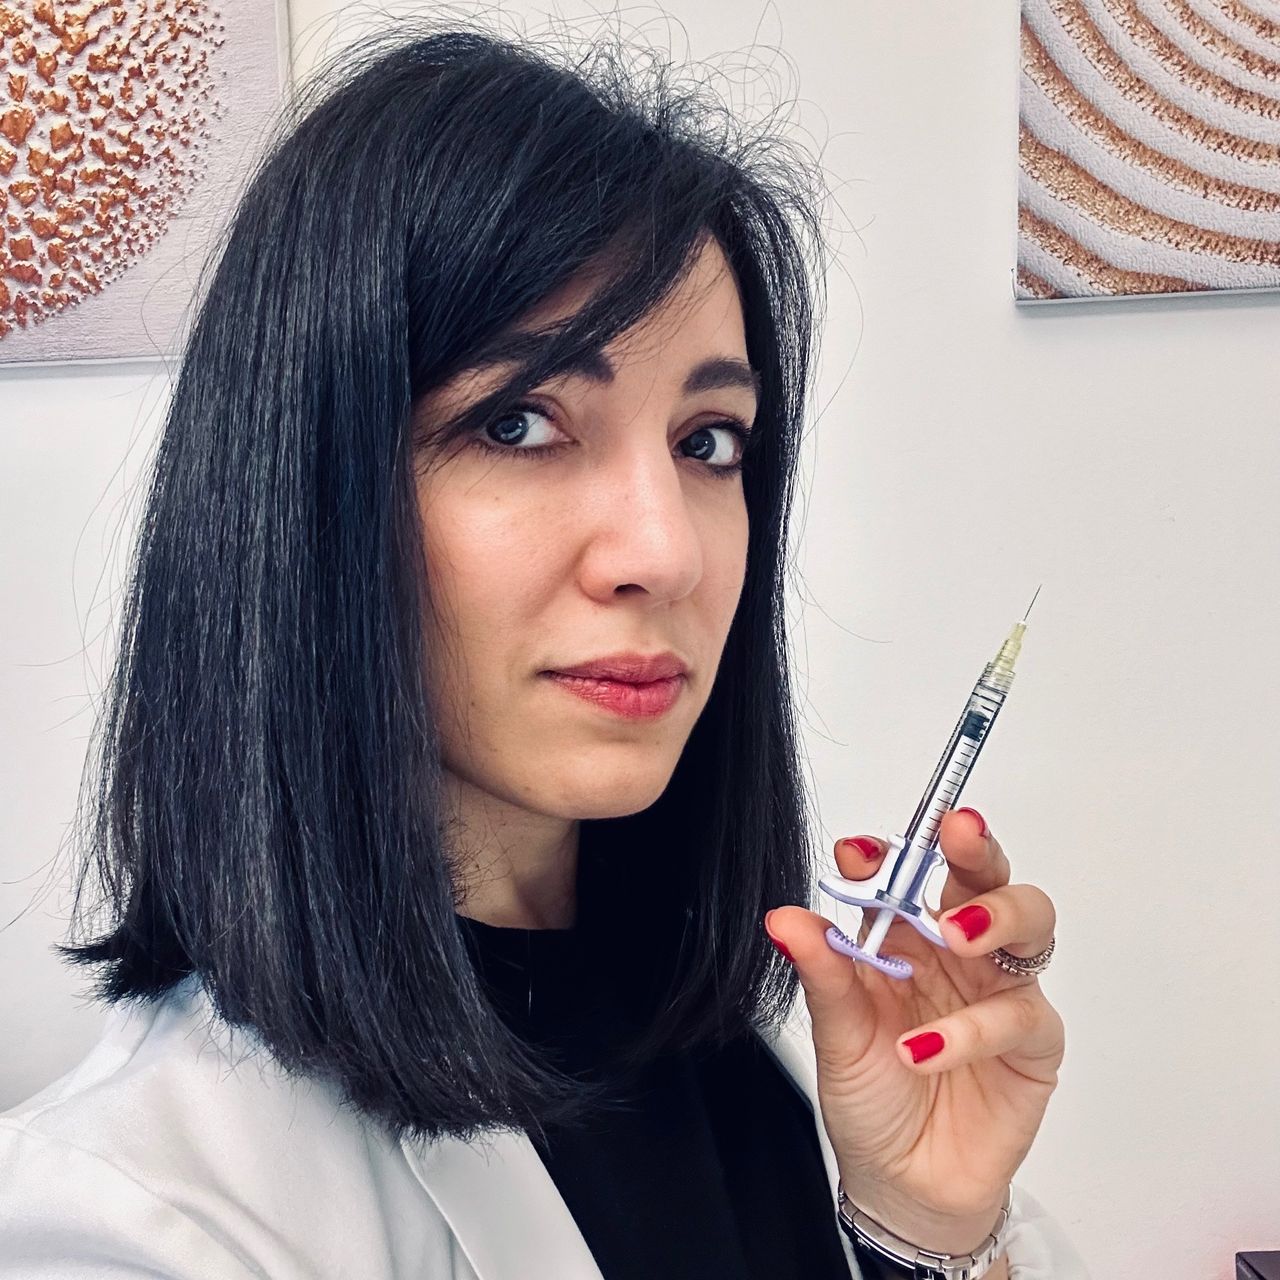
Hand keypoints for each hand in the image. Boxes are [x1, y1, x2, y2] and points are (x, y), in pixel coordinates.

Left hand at [763, 808, 1062, 1257]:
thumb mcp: (836, 1031)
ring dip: (996, 916)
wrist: (901, 1182)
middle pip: (983, 877)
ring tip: (953, 935)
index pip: (907, 872)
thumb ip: (822, 971)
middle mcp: (957, 951)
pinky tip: (923, 1049)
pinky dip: (971, 1029)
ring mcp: (999, 989)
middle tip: (957, 833)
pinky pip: (1018, 1015)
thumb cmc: (870, 1096)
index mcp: (905, 934)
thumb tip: (784, 919)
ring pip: (1029, 924)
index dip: (890, 852)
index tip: (858, 851)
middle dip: (974, 847)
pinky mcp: (1032, 1042)